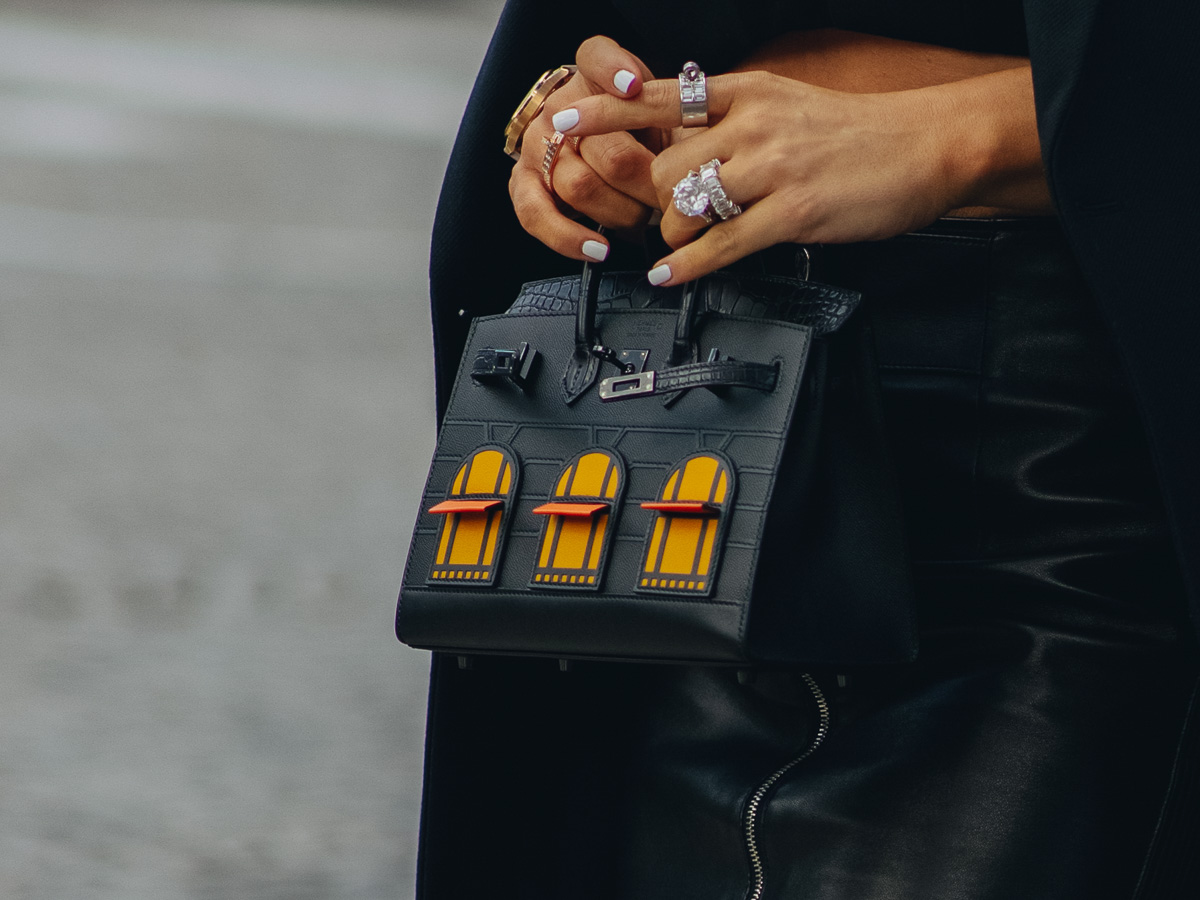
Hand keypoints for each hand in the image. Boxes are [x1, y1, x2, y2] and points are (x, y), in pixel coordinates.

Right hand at [508, 36, 661, 261]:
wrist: (592, 148)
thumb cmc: (636, 133)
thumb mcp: (662, 110)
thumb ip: (676, 110)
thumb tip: (683, 144)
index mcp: (592, 77)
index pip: (597, 58)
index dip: (614, 72)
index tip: (634, 88)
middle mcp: (558, 109)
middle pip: (610, 151)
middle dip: (648, 185)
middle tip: (671, 200)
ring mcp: (536, 147)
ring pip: (581, 188)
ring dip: (621, 214)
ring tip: (643, 219)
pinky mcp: (522, 184)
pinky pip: (536, 216)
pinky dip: (570, 239)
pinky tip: (598, 249)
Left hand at [551, 66, 1047, 282]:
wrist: (926, 145)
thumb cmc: (854, 133)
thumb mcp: (785, 104)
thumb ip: (731, 119)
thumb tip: (682, 141)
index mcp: (746, 92)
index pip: (657, 96)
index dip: (602, 109)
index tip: (561, 119)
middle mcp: (752, 124)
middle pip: (662, 169)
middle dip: (652, 204)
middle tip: (661, 220)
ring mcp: (772, 168)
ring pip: (685, 208)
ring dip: (673, 235)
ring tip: (682, 245)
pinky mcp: (793, 212)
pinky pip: (720, 245)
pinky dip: (687, 267)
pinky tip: (670, 277)